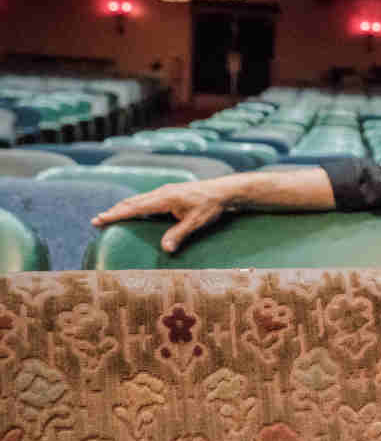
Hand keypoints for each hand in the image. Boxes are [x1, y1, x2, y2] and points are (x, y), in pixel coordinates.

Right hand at [92, 180, 233, 253]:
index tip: (99, 219)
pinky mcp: (169, 192)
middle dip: (114, 211)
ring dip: (123, 207)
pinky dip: (135, 204)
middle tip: (97, 220)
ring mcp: (165, 191)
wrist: (223, 191)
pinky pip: (146, 198)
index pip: (134, 208)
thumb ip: (179, 234)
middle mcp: (161, 192)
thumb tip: (165, 250)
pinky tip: (133, 210)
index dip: (116, 214)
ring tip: (109, 215)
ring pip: (139, 199)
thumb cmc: (210, 207)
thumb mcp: (196, 222)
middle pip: (132, 202)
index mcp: (164, 199)